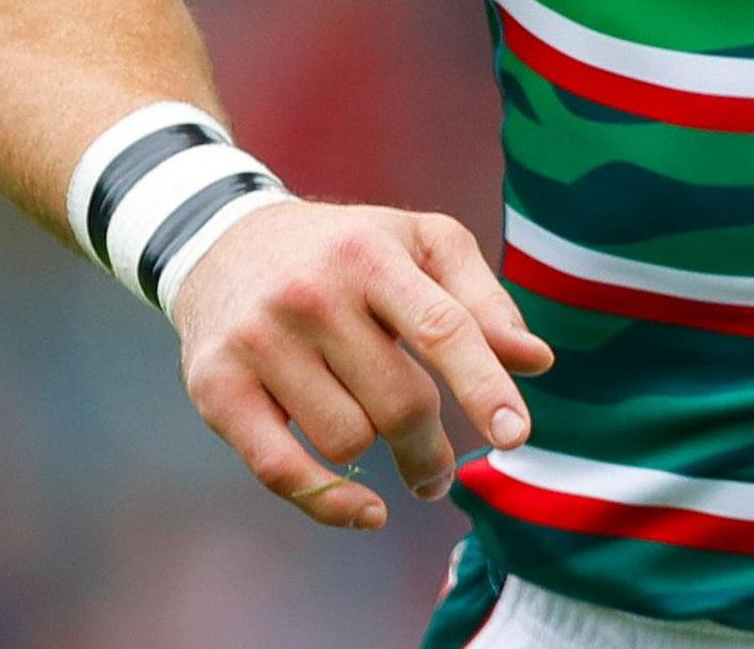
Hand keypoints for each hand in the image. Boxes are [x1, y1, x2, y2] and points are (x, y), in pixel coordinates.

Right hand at [171, 201, 556, 530]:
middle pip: (398, 401)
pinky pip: (281, 469)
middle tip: (440, 468)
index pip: (441, 328)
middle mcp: (310, 295)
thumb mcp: (420, 245)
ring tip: (372, 427)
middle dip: (430, 447)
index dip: (484, 388)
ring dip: (374, 450)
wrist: (223, 242)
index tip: (517, 436)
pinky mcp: (217, 387)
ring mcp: (259, 342)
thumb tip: (536, 362)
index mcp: (370, 255)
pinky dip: (330, 502)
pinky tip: (368, 512)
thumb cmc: (346, 249)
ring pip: (348, 438)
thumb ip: (481, 302)